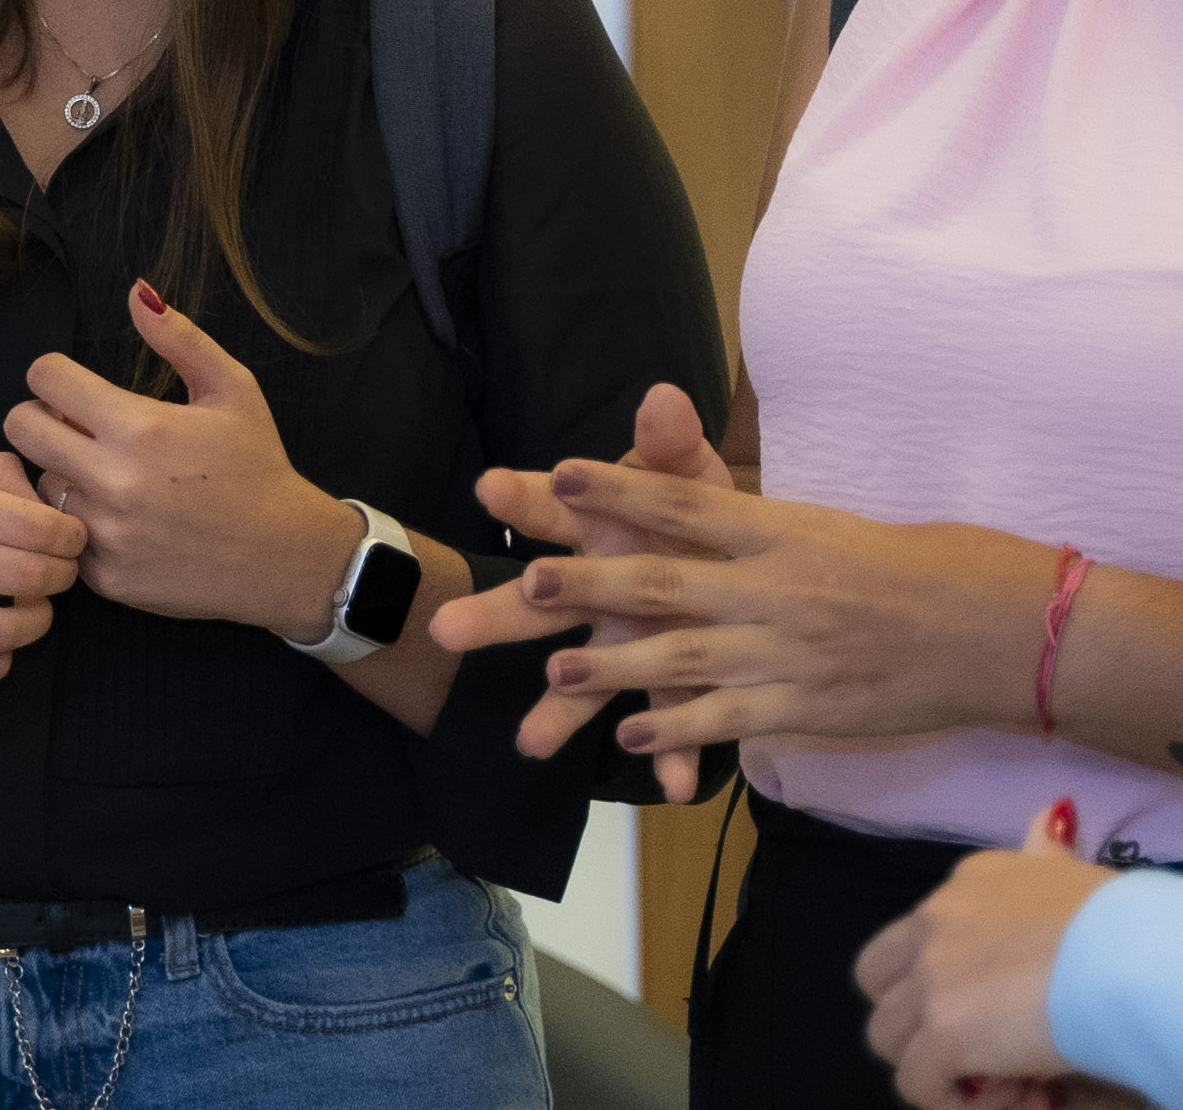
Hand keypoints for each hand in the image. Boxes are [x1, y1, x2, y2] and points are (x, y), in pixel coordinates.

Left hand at [4, 280, 360, 633]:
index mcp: (139, 427)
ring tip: (105, 477)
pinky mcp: (105, 576)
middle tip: (74, 427)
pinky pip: (64, 535)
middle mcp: (113, 481)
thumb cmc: (257, 465)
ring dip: (62, 474)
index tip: (74, 388)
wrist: (284, 557)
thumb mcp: (232, 389)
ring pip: (39, 485)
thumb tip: (136, 291)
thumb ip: (179, 338)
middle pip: (20, 429)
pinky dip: (82, 524)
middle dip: (40, 418)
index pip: (44, 379)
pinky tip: (121, 519)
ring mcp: (105, 533)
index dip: (54, 375)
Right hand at [428, 383, 730, 793]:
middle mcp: (595, 590)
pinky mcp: (668, 685)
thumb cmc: (691, 511)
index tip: (489, 487)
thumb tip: (664, 398)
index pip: (547, 506)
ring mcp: (623, 644)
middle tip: (445, 629)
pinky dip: (673, 755)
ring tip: (531, 744)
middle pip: (534, 603)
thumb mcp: (687, 474)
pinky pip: (668, 724)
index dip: (519, 496)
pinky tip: (675, 785)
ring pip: (582, 680)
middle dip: (493, 616)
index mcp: (595, 527)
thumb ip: (672, 443)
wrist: (737, 565)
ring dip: (558, 710)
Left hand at [446, 445, 1039, 767]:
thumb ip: (759, 519)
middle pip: (668, 583)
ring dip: (616, 669)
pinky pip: (729, 721)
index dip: (622, 490)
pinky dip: (677, 732)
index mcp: (784, 530)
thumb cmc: (920, 566)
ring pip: (685, 661)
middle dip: (593, 585)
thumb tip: (706, 500)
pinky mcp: (807, 710)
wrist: (996, 631)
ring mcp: (790, 654)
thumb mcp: (834, 524)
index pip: (689, 501)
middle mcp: (778, 589)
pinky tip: (631, 741)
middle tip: (532, 583)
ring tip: (557, 670)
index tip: (560, 475)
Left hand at [857, 802, 1108, 1105]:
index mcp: (969, 883)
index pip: (922, 933)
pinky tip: (1019, 1096)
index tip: (1010, 1008)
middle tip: (986, 1051)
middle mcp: (935, 921)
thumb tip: (1052, 813)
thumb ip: (1050, 852)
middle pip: (880, 984)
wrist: (1133, 957)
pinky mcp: (941, 1033)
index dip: (953, 981)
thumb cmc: (1122, 921)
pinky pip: (917, 1084)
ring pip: (889, 1039)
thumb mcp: (1075, 871)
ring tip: (1010, 1081)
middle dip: (916, 1022)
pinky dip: (955, 1101)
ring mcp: (931, 976)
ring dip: (940, 1069)